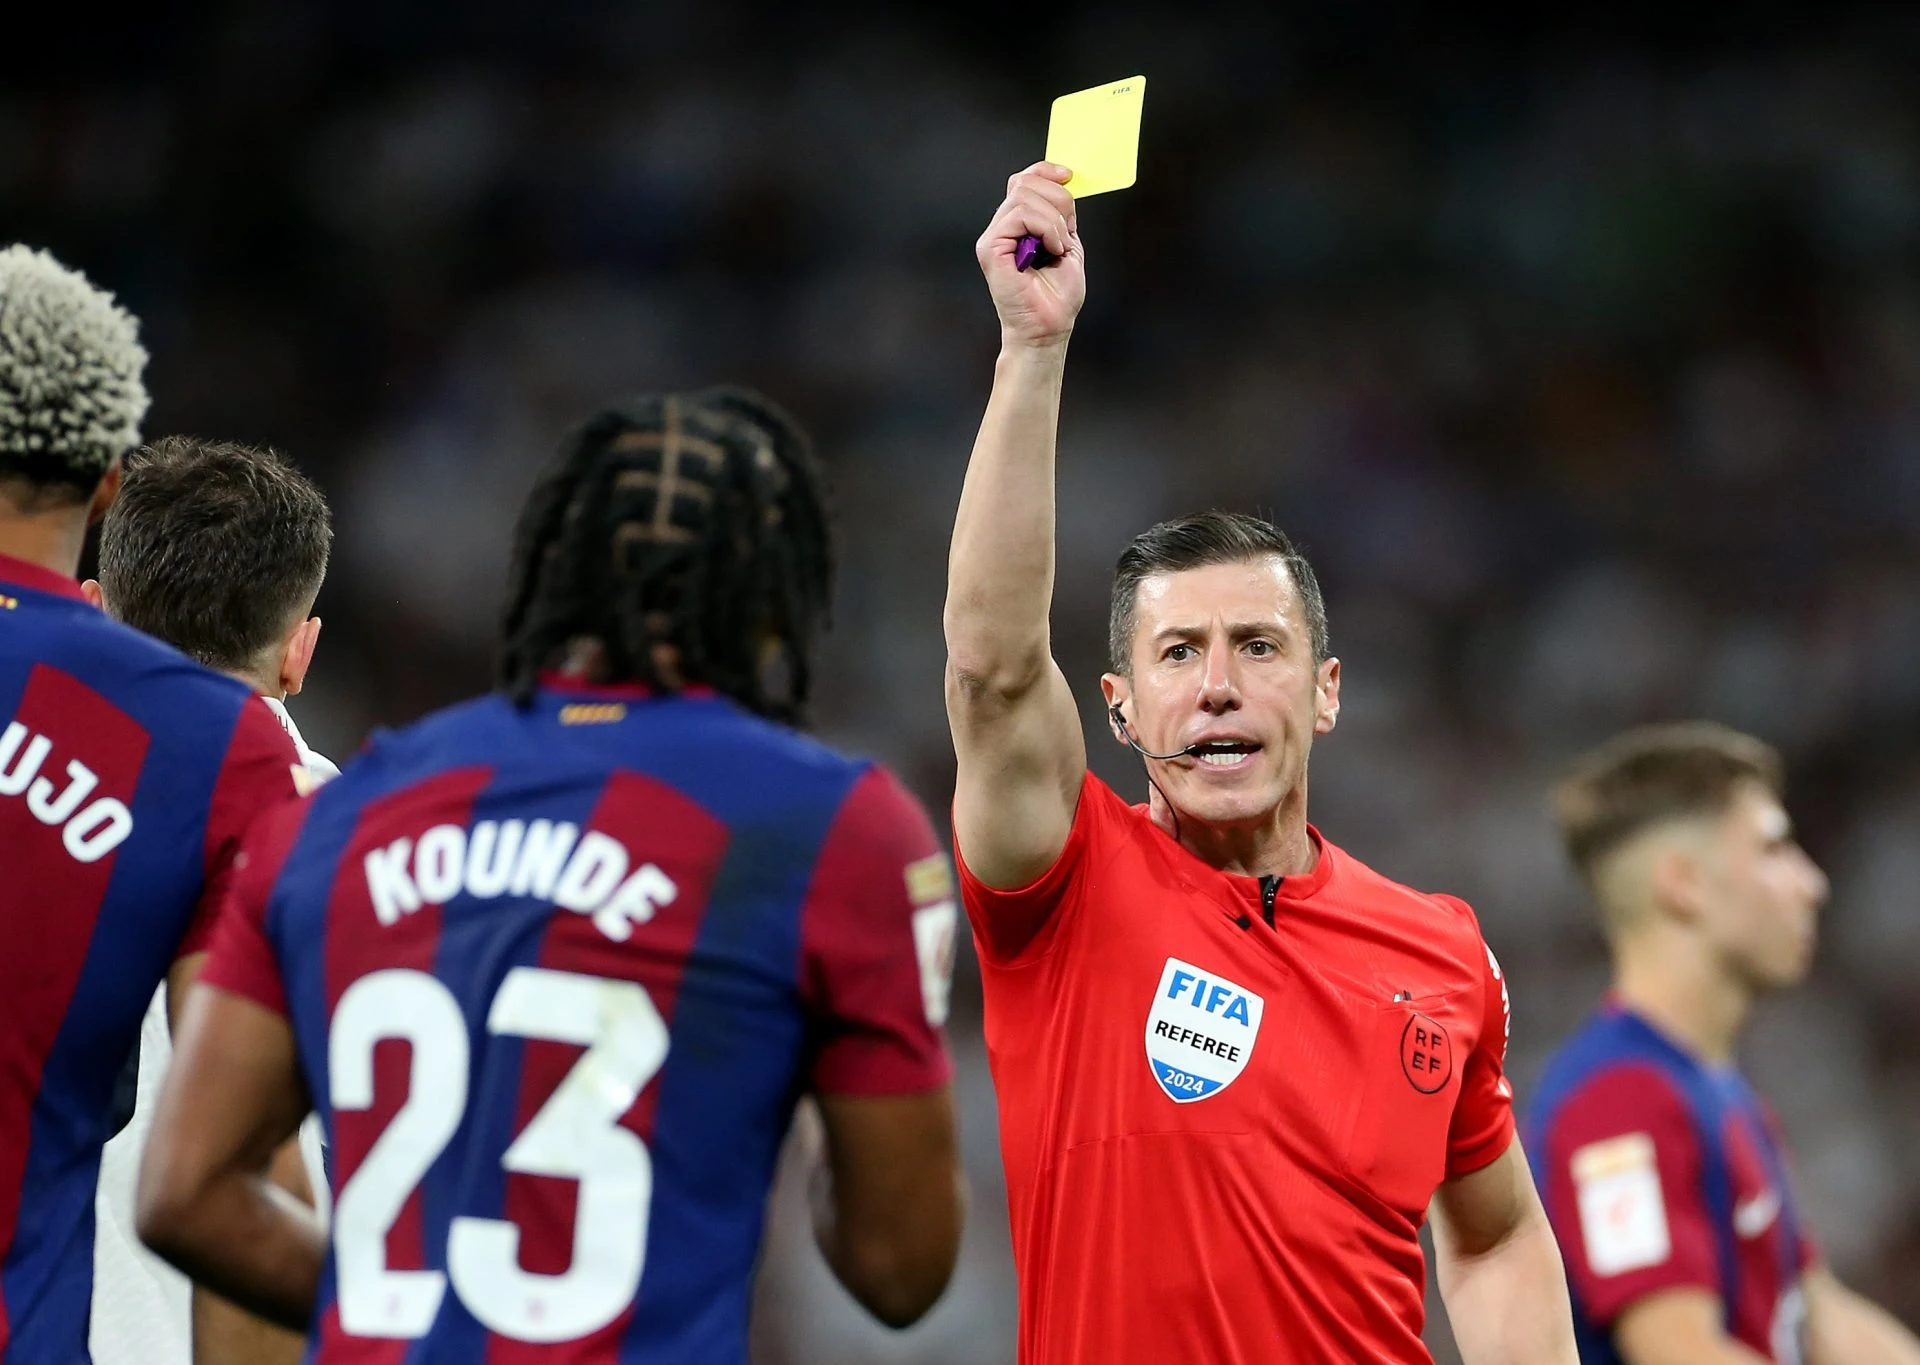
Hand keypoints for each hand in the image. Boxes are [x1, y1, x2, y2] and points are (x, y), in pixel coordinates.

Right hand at [975, 163, 1085, 348]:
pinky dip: (1045, 227)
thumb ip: (1061, 215)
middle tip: (1066, 230)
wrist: (1048, 328)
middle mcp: (1001, 228)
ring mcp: (993, 237)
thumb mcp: (1067, 244)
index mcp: (1017, 225)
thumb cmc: (1056, 296)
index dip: (1045, 171)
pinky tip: (1051, 249)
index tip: (1068, 176)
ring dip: (1053, 218)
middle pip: (1024, 182)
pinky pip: (1020, 214)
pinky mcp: (990, 248)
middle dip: (1057, 198)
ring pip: (1024, 195)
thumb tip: (1062, 181)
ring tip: (1058, 246)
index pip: (1023, 180)